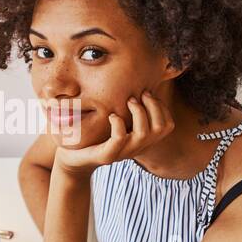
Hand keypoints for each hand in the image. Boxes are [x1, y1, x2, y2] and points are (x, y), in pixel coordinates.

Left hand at [54, 90, 174, 177]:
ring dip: (138, 112)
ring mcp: (122, 153)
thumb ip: (130, 109)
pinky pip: (118, 139)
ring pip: (143, 134)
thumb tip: (142, 83)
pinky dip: (118, 124)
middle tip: (138, 95)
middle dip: (153, 106)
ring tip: (127, 101)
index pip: (168, 125)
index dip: (161, 107)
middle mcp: (137, 148)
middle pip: (160, 128)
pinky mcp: (106, 156)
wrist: (74, 159)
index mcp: (143, 140)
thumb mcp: (118, 120)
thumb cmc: (96, 134)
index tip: (146, 94)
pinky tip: (112, 116)